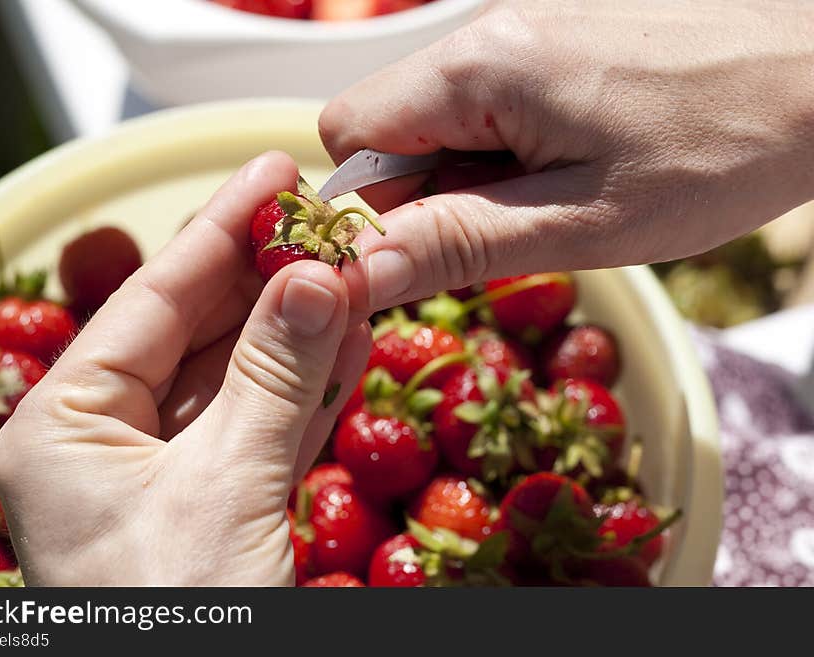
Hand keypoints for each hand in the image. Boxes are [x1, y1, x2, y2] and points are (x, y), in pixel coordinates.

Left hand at [0, 152, 370, 585]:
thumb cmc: (169, 617)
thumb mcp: (221, 487)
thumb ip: (271, 378)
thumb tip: (313, 279)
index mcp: (65, 426)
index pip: (152, 301)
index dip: (218, 232)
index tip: (271, 175)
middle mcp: (111, 440)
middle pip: (203, 331)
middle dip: (270, 276)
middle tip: (326, 219)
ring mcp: (172, 471)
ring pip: (247, 376)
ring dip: (304, 326)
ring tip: (354, 269)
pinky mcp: (223, 501)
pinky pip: (271, 424)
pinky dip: (314, 384)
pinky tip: (351, 337)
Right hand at [320, 0, 813, 314]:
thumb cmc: (721, 148)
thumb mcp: (581, 223)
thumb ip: (458, 244)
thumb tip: (361, 271)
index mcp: (479, 66)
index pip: (349, 136)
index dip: (371, 205)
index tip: (430, 246)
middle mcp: (487, 28)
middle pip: (392, 124)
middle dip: (431, 191)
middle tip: (514, 224)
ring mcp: (522, 23)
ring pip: (442, 116)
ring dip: (476, 172)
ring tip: (560, 190)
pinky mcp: (553, 32)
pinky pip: (490, 99)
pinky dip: (510, 146)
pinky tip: (575, 158)